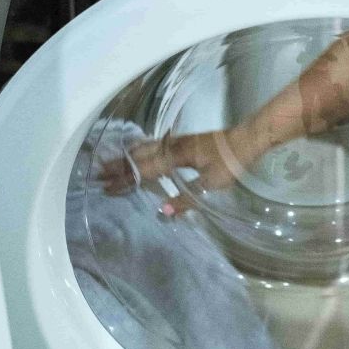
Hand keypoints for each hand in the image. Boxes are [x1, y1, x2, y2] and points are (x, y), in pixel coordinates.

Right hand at [97, 125, 261, 198]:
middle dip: (119, 165)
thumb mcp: (212, 184)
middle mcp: (173, 146)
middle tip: (98, 173)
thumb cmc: (232, 161)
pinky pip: (156, 144)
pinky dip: (141, 149)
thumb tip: (164, 211)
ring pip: (147, 147)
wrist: (249, 137)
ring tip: (112, 161)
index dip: (125, 180)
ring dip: (128, 156)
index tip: (107, 187)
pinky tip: (141, 151)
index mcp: (175, 157)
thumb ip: (187, 199)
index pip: (144, 170)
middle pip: (140, 155)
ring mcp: (179, 140)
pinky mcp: (185, 140)